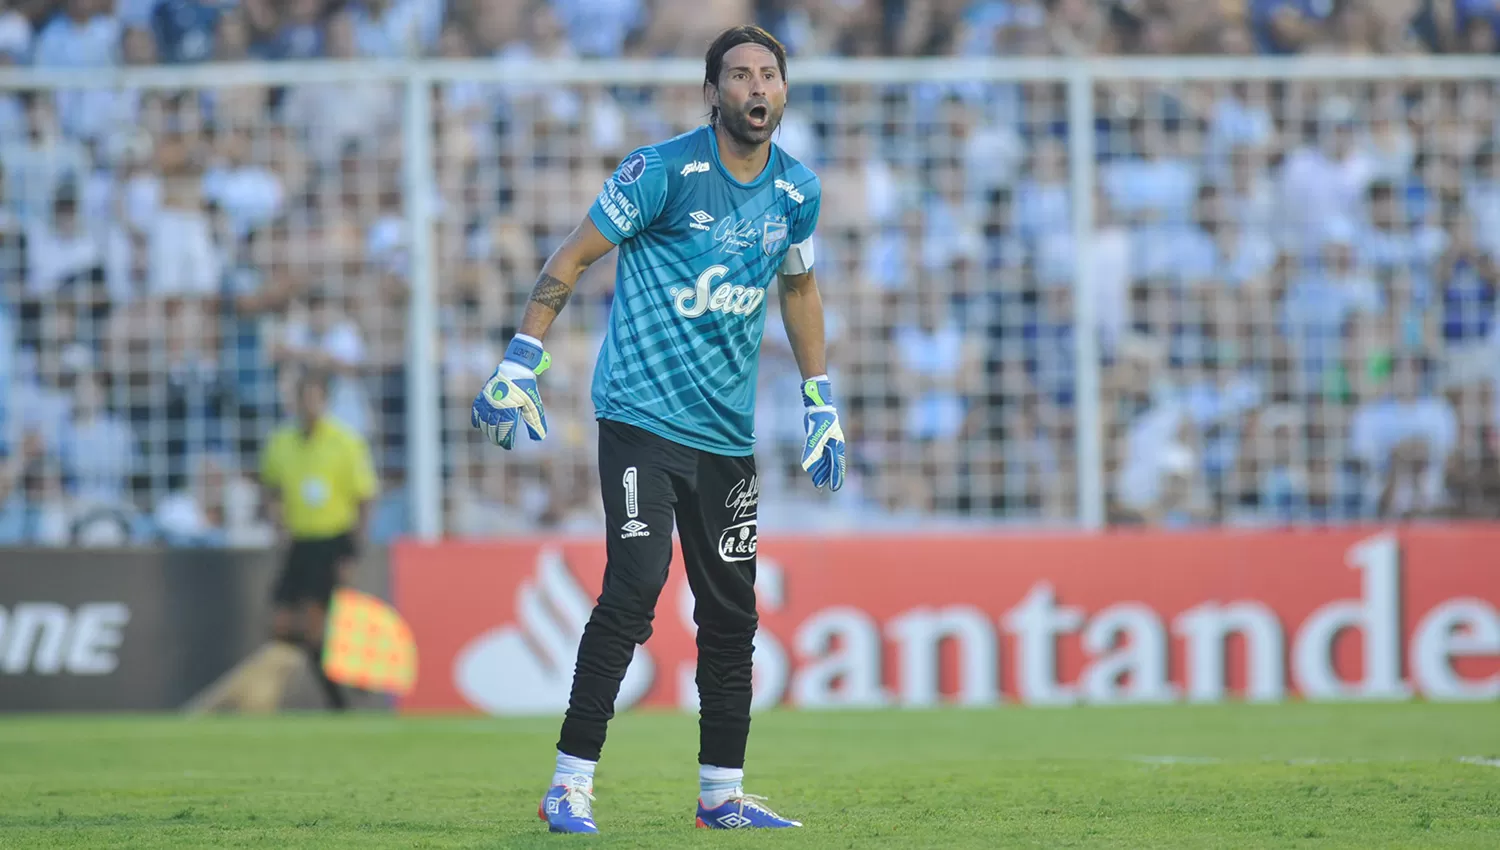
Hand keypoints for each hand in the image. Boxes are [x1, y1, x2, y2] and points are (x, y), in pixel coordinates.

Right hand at [471, 336, 550, 449]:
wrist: (516, 367)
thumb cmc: (526, 386)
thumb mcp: (533, 405)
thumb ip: (535, 422)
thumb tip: (539, 438)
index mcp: (508, 409)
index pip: (504, 431)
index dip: (505, 441)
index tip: (508, 446)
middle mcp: (495, 406)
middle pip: (492, 428)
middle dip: (496, 438)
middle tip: (500, 443)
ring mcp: (487, 400)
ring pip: (483, 421)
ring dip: (487, 430)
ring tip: (492, 436)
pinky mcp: (483, 395)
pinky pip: (476, 410)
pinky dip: (477, 419)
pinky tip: (479, 425)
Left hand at [799, 377, 846, 491]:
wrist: (818, 407)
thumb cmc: (820, 419)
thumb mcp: (815, 435)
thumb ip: (811, 451)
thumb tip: (806, 466)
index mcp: (837, 445)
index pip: (837, 465)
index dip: (835, 477)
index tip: (833, 487)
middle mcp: (834, 446)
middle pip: (831, 465)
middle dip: (826, 476)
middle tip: (819, 486)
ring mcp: (828, 444)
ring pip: (825, 461)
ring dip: (821, 471)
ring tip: (815, 481)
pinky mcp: (821, 441)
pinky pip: (820, 455)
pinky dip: (817, 463)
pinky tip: (813, 469)